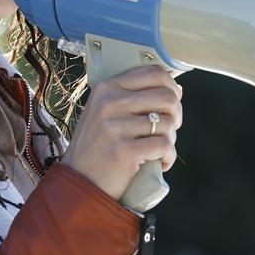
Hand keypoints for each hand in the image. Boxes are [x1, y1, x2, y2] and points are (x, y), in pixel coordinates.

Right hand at [60, 65, 182, 201]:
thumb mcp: (105, 113)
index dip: (172, 88)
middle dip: (176, 116)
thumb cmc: (98, 147)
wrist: (78, 181)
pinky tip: (160, 163)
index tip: (170, 106)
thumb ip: (133, 98)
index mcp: (107, 88)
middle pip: (167, 97)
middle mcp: (109, 103)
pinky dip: (168, 157)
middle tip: (168, 131)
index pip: (154, 73)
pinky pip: (164, 146)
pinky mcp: (124, 151)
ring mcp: (115, 127)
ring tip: (158, 150)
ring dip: (170, 139)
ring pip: (168, 123)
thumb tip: (177, 89)